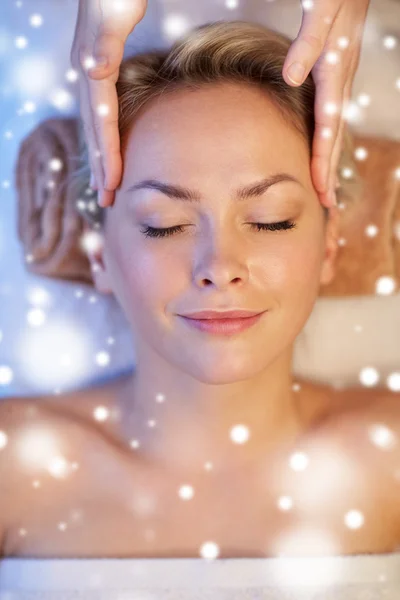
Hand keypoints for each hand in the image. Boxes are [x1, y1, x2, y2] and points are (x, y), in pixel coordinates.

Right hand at [70, 0, 147, 207]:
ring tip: (105, 183)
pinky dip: (104, 134)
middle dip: (100, 166)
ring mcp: (92, 73)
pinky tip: (108, 143)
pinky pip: (101, 112)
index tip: (113, 184)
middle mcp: (89, 76)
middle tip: (106, 200)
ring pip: (95, 125)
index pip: (101, 123)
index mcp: (92, 71)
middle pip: (94, 131)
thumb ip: (103, 44)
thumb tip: (92, 72)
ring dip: (100, 156)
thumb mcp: (111, 16)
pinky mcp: (101, 67)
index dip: (107, 154)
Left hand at [282, 0, 369, 207]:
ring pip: (334, 129)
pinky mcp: (334, 76)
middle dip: (329, 171)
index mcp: (335, 74)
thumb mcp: (322, 11)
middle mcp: (340, 83)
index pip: (328, 126)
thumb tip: (291, 77)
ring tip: (325, 187)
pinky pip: (330, 117)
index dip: (322, 159)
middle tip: (326, 204)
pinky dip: (326, 139)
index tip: (319, 188)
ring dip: (328, 160)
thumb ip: (308, 42)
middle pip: (334, 136)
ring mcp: (339, 81)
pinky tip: (321, 149)